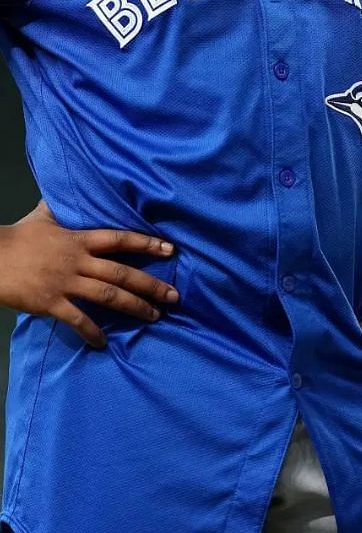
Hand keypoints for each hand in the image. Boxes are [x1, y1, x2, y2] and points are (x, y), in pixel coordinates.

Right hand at [0, 201, 177, 347]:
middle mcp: (78, 261)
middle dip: (152, 285)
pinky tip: (102, 342)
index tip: (170, 250)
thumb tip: (65, 190)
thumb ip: (59, 209)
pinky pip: (76, 319)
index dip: (146, 243)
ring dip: (134, 307)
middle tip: (174, 296)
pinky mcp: (49, 302)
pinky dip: (91, 331)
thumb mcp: (41, 218)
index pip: (120, 239)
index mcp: (78, 240)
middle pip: (122, 272)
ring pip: (108, 295)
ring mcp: (65, 282)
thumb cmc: (15, 238)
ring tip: (154, 316)